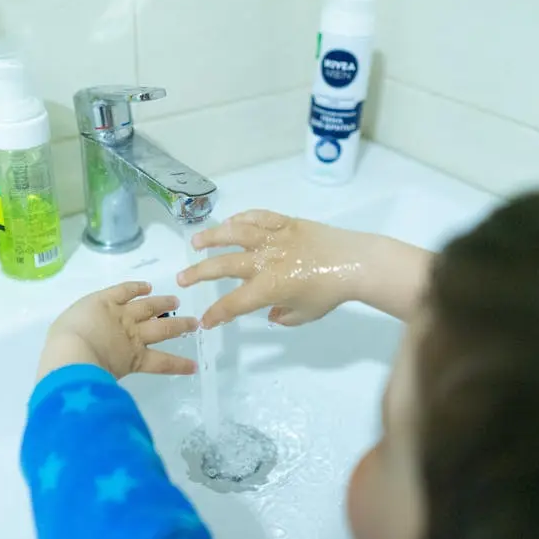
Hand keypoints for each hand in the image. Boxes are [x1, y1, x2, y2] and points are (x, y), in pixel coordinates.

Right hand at [37, 281, 198, 380]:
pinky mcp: (139, 358)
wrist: (73, 352)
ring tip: (192, 323)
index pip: (123, 291)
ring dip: (179, 325)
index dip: (137, 288)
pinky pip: (163, 362)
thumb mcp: (65, 324)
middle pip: (148, 307)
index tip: (147, 287)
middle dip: (163, 303)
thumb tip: (82, 336)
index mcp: (102, 304)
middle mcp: (122, 316)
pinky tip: (192, 365)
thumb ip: (77, 326)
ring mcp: (134, 336)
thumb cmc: (62, 337)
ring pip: (162, 327)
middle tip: (177, 301)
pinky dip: (179, 364)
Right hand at [177, 210, 367, 328]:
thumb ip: (285, 316)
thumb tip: (272, 314)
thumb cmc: (331, 293)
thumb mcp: (305, 314)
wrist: (355, 262)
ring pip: (235, 234)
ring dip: (212, 237)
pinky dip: (242, 218)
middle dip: (199, 273)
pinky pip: (259, 217)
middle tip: (182, 277)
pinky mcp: (285, 223)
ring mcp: (273, 238)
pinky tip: (231, 222)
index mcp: (267, 287)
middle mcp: (264, 261)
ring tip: (196, 241)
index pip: (233, 304)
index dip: (216, 314)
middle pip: (222, 265)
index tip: (205, 321)